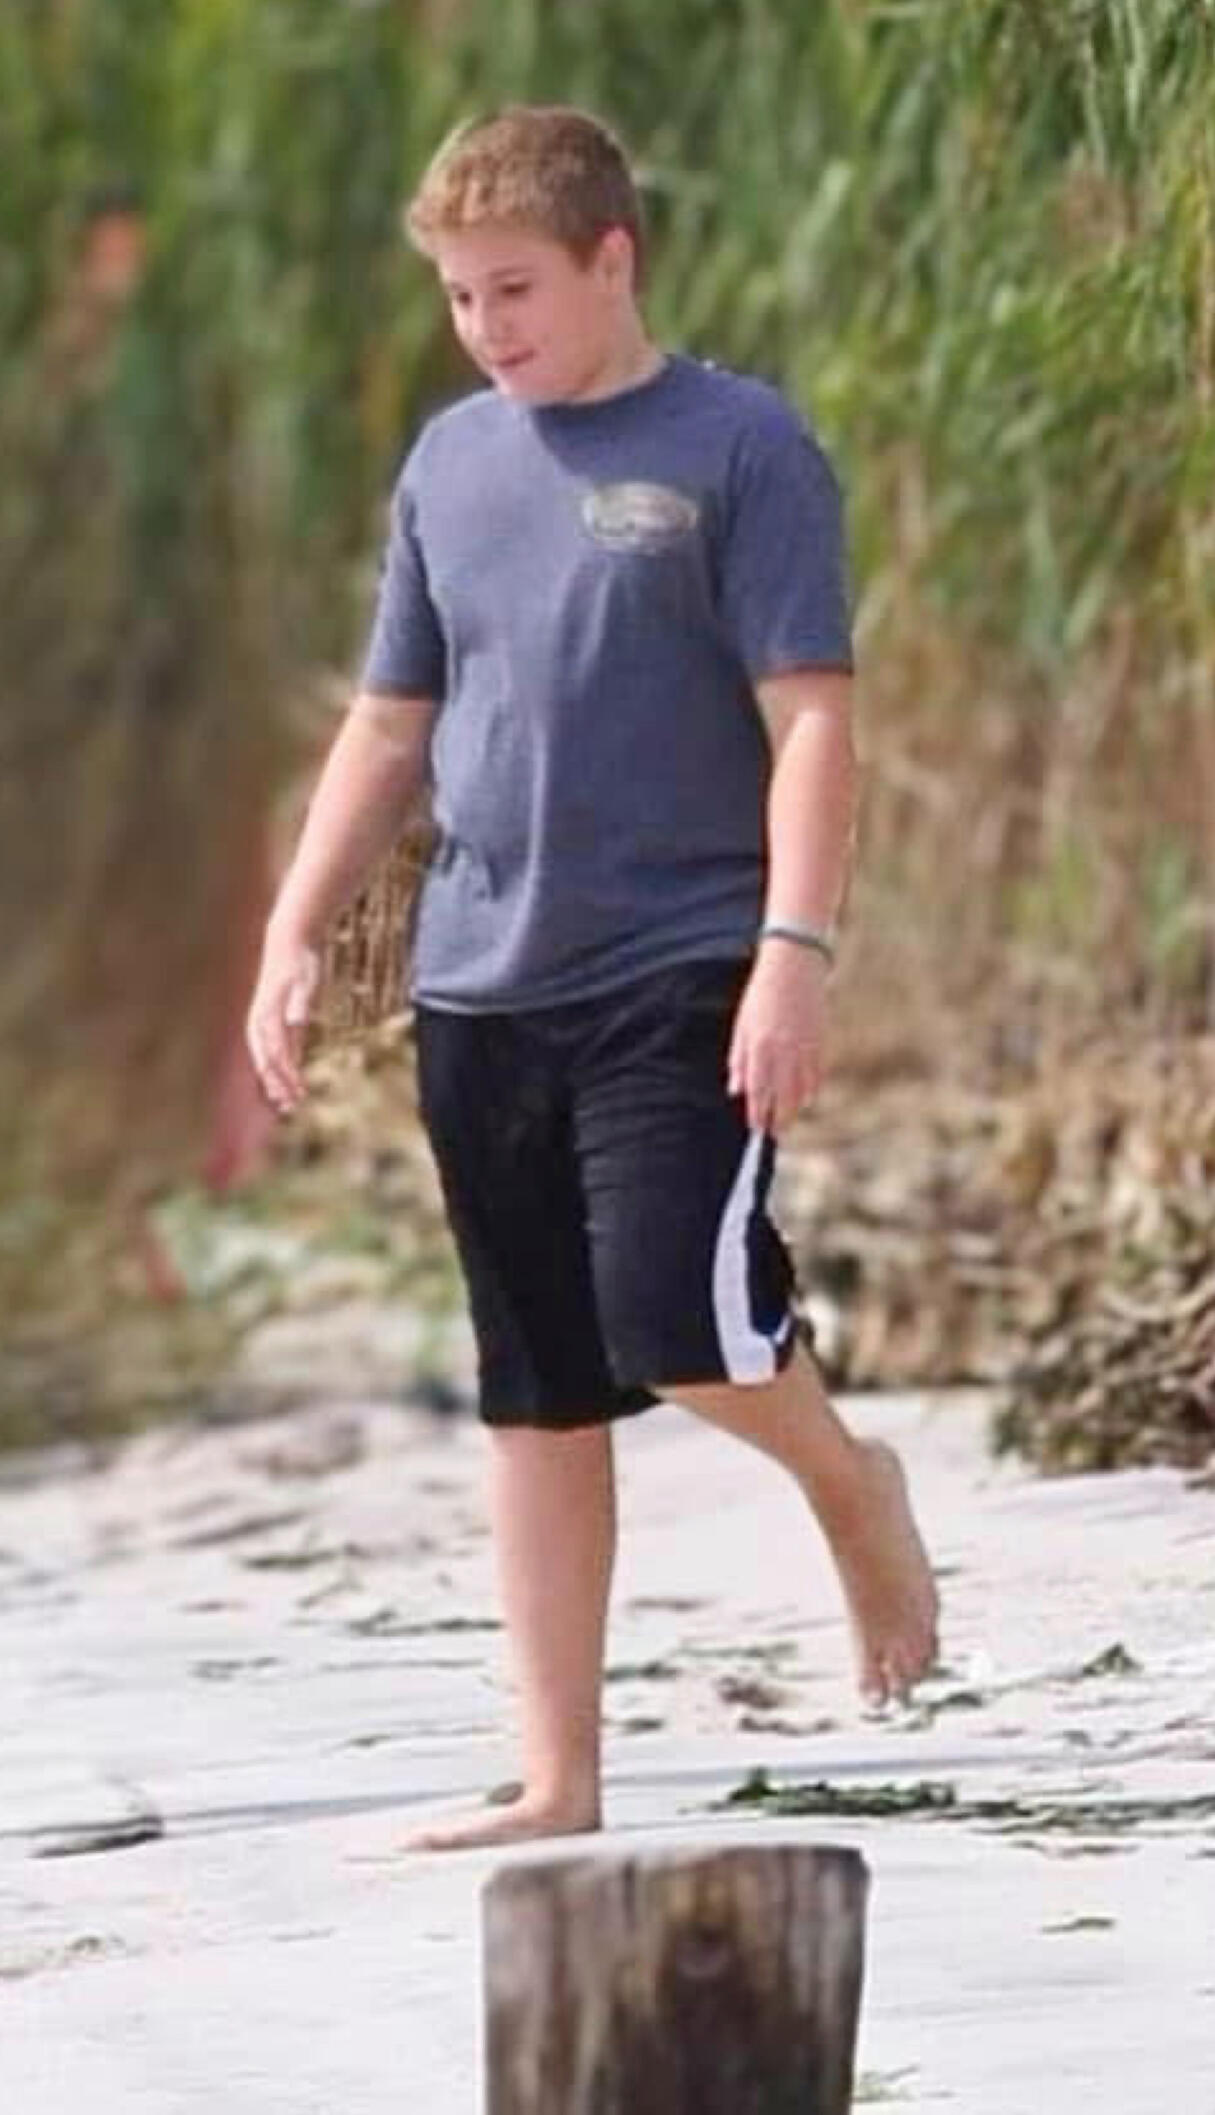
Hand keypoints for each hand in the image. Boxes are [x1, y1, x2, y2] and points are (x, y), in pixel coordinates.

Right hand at [244, 933, 320, 1114]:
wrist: (289, 943)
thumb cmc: (299, 962)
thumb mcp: (305, 980)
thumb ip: (300, 1002)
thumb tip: (296, 1020)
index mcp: (267, 1016)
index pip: (275, 1054)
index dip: (285, 1076)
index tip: (296, 1093)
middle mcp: (262, 1023)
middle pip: (268, 1062)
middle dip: (278, 1086)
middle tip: (290, 1107)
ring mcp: (268, 1023)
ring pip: (270, 1060)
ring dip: (278, 1082)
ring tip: (288, 1104)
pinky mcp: (278, 1021)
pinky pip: (279, 1050)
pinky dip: (285, 1067)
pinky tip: (293, 1082)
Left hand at [727, 944, 828, 1133]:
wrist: (795, 966)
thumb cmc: (762, 995)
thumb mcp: (742, 1026)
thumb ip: (738, 1060)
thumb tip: (735, 1091)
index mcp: (760, 1049)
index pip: (758, 1093)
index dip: (757, 1114)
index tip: (756, 1127)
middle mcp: (784, 1054)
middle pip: (783, 1100)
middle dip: (779, 1120)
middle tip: (774, 1132)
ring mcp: (805, 1050)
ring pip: (803, 1093)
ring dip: (794, 1108)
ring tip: (787, 1117)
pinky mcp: (820, 1044)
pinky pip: (817, 1077)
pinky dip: (811, 1090)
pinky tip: (804, 1097)